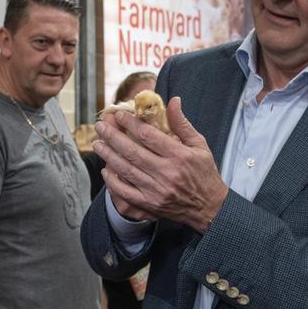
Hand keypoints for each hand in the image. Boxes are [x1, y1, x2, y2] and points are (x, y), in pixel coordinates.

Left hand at [94, 97, 227, 232]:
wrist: (209, 207)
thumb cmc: (204, 172)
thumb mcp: (199, 145)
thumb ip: (182, 124)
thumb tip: (173, 101)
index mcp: (180, 156)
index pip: (149, 136)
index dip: (131, 124)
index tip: (119, 115)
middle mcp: (167, 173)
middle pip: (132, 152)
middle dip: (113, 137)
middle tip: (100, 126)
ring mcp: (157, 191)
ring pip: (126, 170)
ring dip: (108, 156)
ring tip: (98, 144)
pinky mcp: (150, 204)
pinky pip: (125, 192)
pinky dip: (113, 181)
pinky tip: (106, 170)